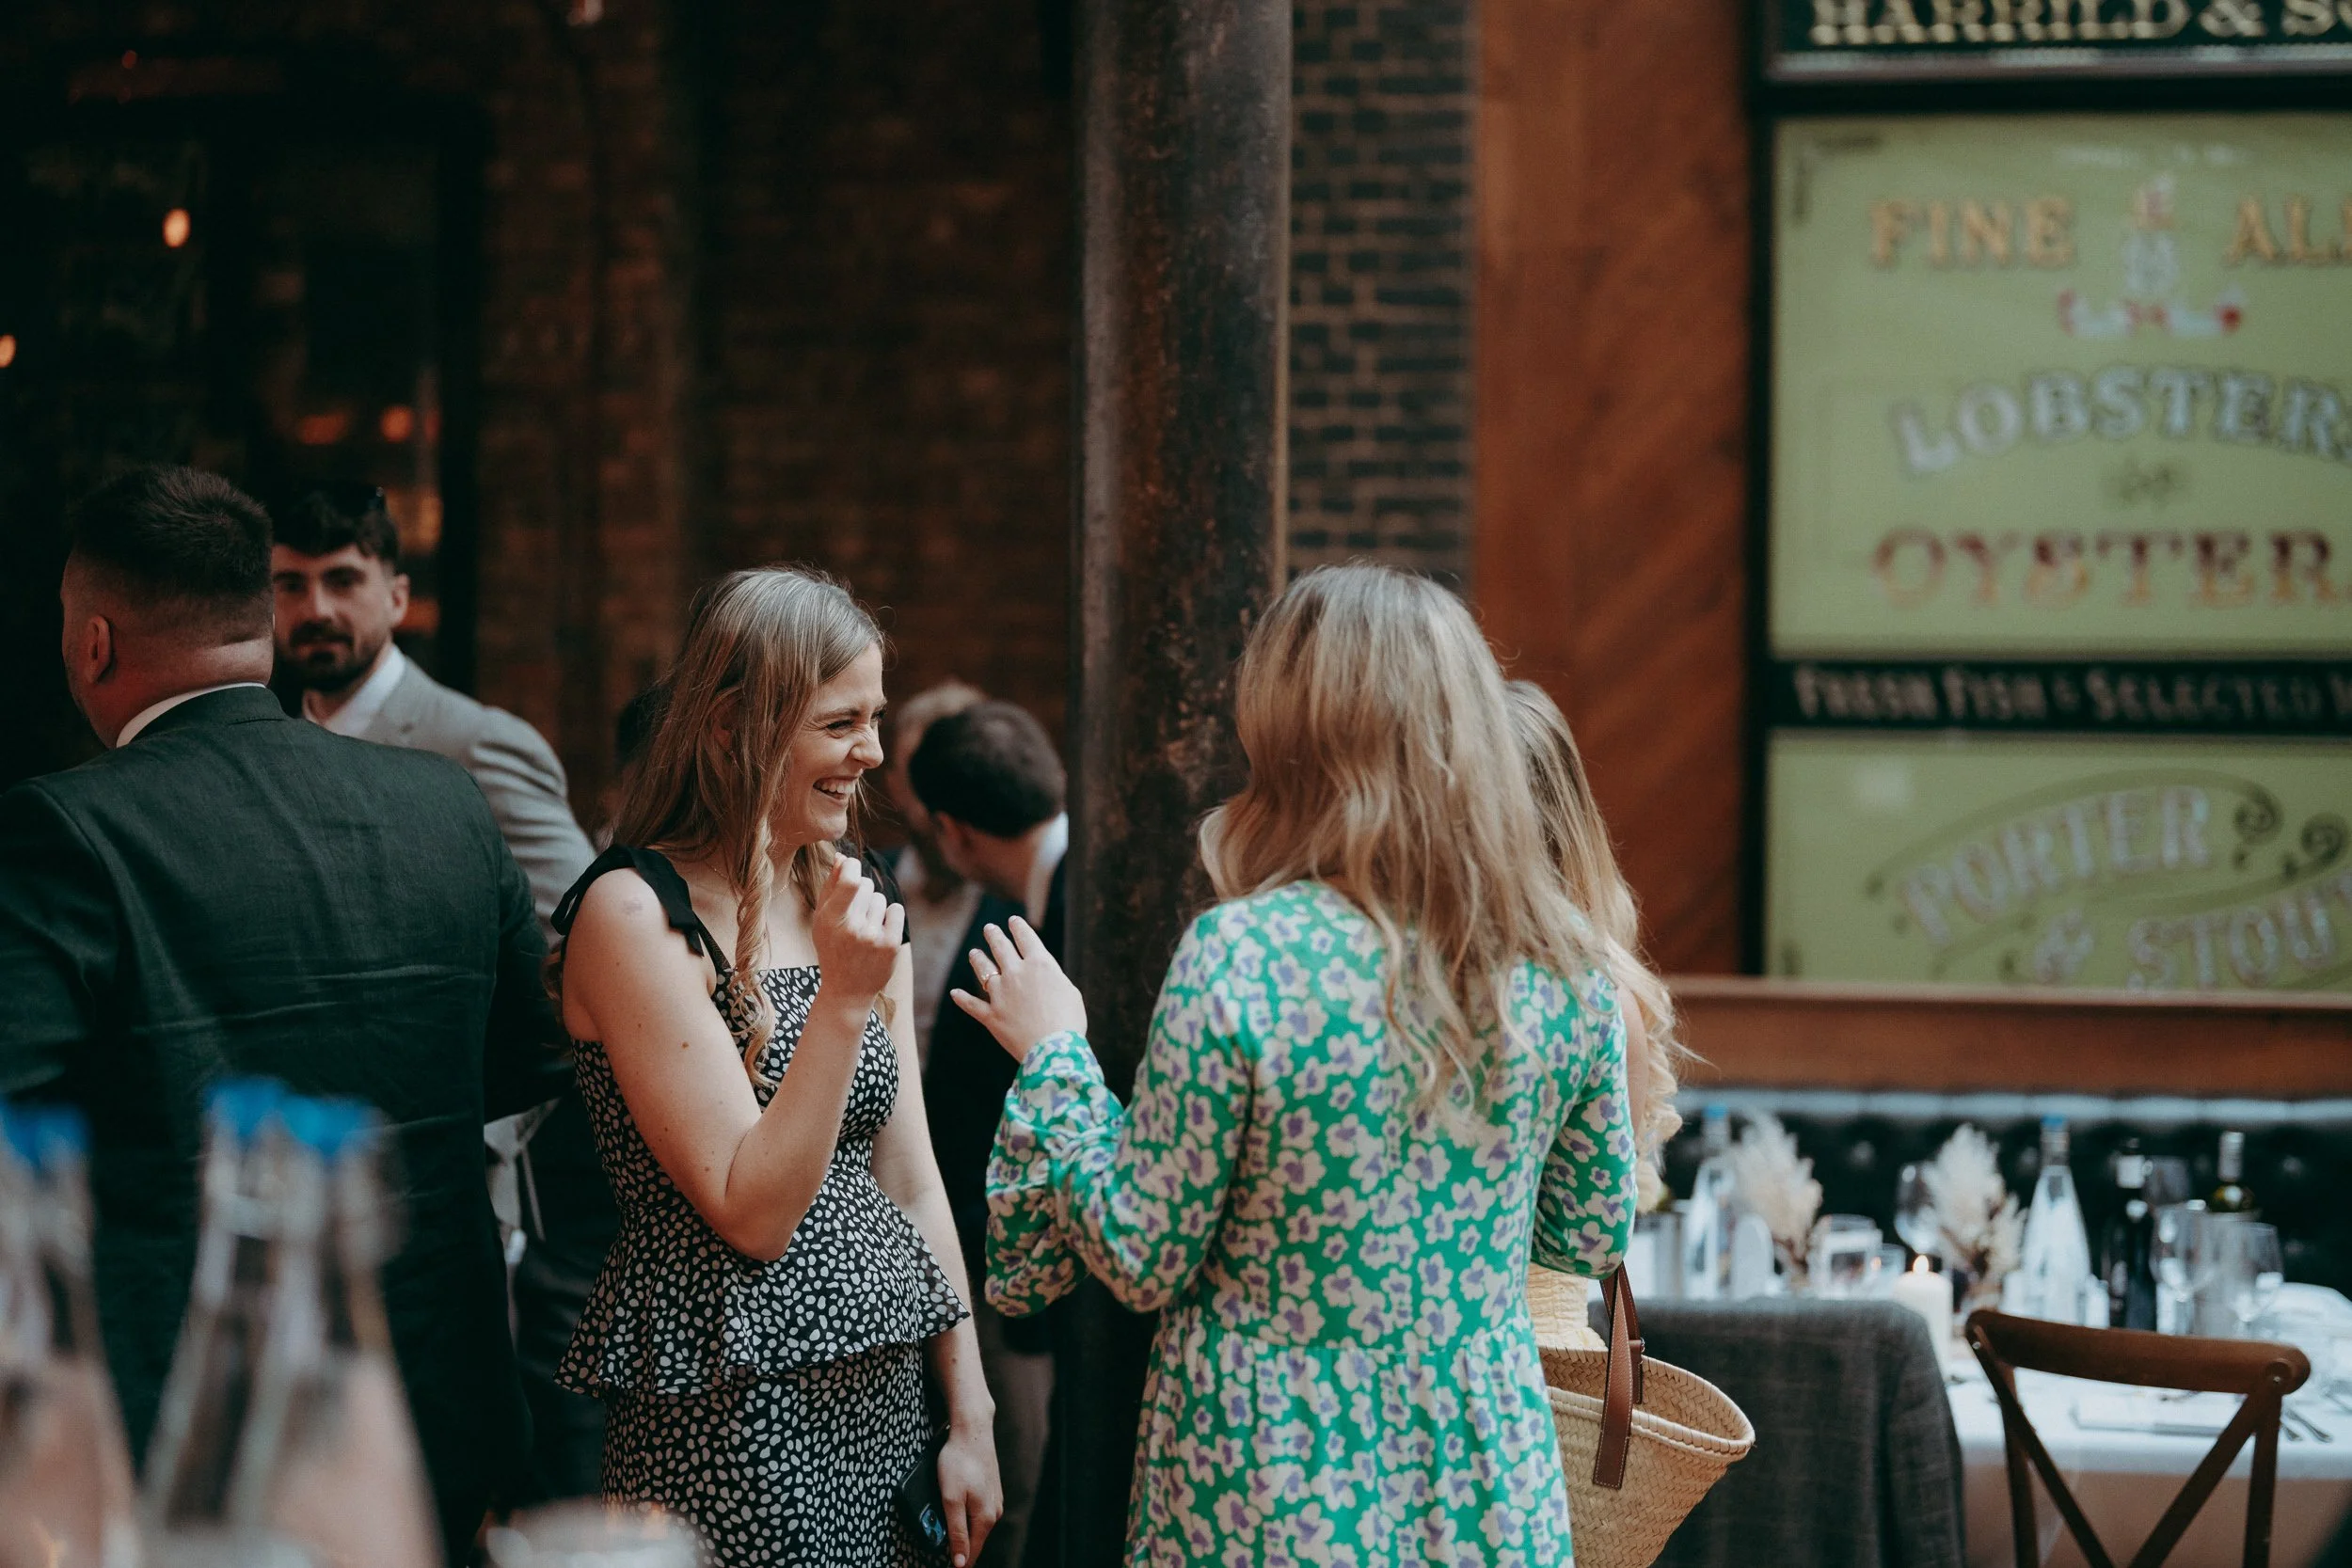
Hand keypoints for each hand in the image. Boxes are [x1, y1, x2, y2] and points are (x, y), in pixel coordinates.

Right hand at [810, 854, 903, 1004]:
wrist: (847, 990)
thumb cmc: (832, 949)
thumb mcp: (822, 920)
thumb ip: (830, 887)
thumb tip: (842, 858)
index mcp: (830, 920)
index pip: (849, 880)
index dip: (852, 866)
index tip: (851, 866)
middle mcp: (852, 928)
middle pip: (866, 885)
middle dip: (862, 893)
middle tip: (854, 915)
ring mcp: (873, 937)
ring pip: (881, 898)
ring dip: (875, 908)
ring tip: (864, 928)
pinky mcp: (891, 945)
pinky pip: (896, 909)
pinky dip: (890, 916)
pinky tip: (880, 931)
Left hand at [936, 1421, 1001, 1567]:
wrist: (972, 1430)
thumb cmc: (958, 1462)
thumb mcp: (951, 1500)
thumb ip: (956, 1532)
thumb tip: (960, 1562)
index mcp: (985, 1518)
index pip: (971, 1553)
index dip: (956, 1561)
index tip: (941, 1563)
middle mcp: (994, 1512)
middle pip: (974, 1540)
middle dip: (957, 1545)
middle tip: (937, 1542)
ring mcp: (994, 1500)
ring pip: (975, 1525)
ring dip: (961, 1529)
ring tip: (943, 1526)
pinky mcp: (991, 1490)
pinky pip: (977, 1511)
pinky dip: (965, 1514)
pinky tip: (955, 1505)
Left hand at [949, 918, 1085, 1061]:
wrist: (1052, 1047)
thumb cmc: (1069, 1021)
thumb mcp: (1070, 993)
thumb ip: (1053, 980)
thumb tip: (1043, 978)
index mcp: (1040, 964)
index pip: (1026, 938)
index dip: (1019, 928)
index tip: (1013, 921)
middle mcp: (1016, 974)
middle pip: (1001, 948)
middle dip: (994, 936)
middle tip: (989, 929)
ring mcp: (1000, 994)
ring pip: (984, 970)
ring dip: (978, 960)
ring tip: (974, 953)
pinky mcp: (991, 1015)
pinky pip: (973, 1005)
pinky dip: (963, 999)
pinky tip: (955, 993)